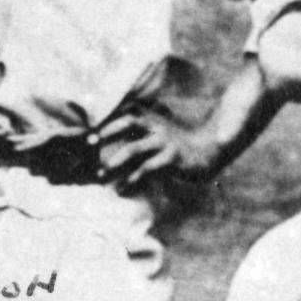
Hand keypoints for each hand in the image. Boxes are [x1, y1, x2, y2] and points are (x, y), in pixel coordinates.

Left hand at [95, 109, 221, 190]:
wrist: (210, 154)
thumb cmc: (180, 147)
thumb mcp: (161, 136)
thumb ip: (143, 135)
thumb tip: (119, 141)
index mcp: (154, 121)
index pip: (128, 113)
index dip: (109, 120)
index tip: (90, 131)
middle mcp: (158, 128)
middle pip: (129, 122)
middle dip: (108, 131)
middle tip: (90, 144)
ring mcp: (166, 142)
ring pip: (135, 148)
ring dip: (115, 161)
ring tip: (102, 173)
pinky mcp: (173, 159)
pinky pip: (149, 167)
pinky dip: (134, 178)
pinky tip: (124, 187)